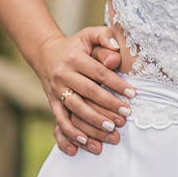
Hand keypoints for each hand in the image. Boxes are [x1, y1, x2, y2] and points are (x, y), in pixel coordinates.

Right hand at [35, 26, 131, 154]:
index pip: (99, 73)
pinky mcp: (52, 102)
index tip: (133, 95)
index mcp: (74, 58)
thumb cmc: (75, 45)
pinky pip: (60, 120)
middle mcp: (63, 75)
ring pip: (76, 109)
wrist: (45, 54)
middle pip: (89, 93)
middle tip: (125, 116)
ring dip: (93, 122)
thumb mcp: (89, 34)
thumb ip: (104, 36)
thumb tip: (117, 48)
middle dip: (109, 106)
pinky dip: (70, 133)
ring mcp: (56, 90)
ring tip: (111, 131)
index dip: (117, 84)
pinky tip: (84, 142)